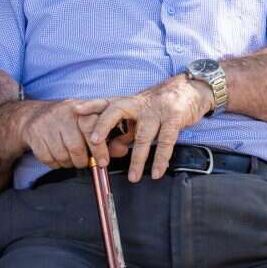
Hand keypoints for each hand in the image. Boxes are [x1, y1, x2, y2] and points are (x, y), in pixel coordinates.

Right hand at [19, 98, 108, 168]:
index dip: (99, 148)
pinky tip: (57, 156)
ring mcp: (46, 124)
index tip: (103, 162)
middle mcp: (62, 114)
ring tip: (70, 158)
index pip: (91, 128)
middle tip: (85, 162)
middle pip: (76, 147)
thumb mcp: (88, 122)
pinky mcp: (34, 135)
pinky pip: (49, 159)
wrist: (34, 115)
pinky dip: (55, 163)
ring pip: (62, 155)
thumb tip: (123, 150)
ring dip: (69, 163)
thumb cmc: (68, 122)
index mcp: (79, 109)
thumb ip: (108, 137)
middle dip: (83, 160)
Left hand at [77, 75, 213, 182]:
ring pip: (143, 135)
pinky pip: (166, 141)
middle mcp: (139, 104)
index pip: (106, 102)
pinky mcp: (174, 118)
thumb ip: (124, 128)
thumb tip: (110, 148)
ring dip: (138, 158)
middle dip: (104, 126)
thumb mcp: (139, 112)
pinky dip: (161, 159)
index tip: (75, 111)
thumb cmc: (160, 104)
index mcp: (129, 102)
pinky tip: (157, 172)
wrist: (191, 89)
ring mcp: (157, 110)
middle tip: (94, 143)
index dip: (90, 106)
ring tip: (133, 177)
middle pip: (117, 110)